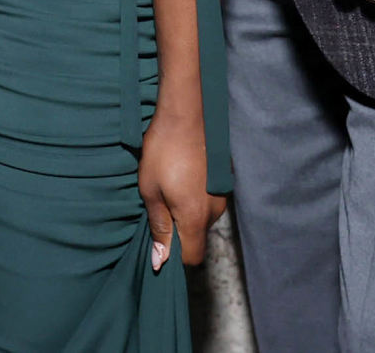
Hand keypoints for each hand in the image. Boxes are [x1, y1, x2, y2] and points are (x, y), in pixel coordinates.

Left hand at [138, 108, 225, 271]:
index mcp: (195, 218)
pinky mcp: (224, 180)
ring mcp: (222, 195)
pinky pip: (209, 200)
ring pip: (204, 218)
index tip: (161, 240)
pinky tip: (183, 175)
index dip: (175, 255)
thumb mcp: (151, 190)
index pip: (192, 257)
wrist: (186, 113)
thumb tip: (160, 261)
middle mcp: (214, 211)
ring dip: (188, 211)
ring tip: (171, 185)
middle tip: (161, 205)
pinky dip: (197, 196)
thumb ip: (159, 227)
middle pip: (198, 237)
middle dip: (180, 230)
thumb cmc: (163, 151)